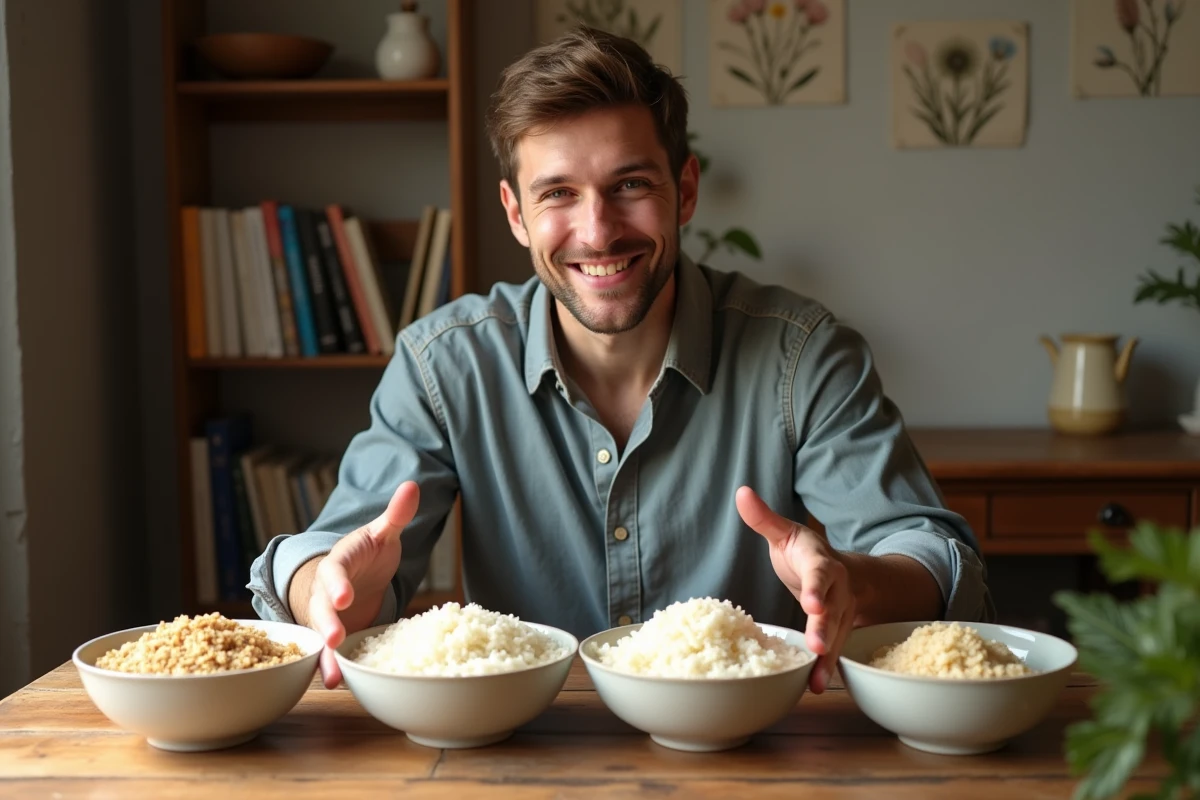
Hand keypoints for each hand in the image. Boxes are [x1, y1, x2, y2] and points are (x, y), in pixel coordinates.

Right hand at [305, 481, 418, 688]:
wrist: (349, 576)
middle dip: (326, 625)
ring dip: (326, 658)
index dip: (338, 584)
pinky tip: (341, 686)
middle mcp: (325, 593)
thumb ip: (395, 515)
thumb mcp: (380, 534)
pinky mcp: (334, 638)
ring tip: (333, 678)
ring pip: (321, 638)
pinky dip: (333, 669)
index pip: (334, 572)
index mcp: (337, 564)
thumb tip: (413, 485)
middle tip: (335, 640)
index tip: (344, 596)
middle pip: (320, 609)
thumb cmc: (366, 555)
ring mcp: (326, 618)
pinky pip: (331, 654)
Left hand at [735, 486, 854, 693]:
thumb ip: (764, 518)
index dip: (817, 588)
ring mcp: (841, 613)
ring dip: (826, 657)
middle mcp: (837, 590)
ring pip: (836, 636)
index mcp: (822, 563)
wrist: (841, 570)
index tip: (811, 600)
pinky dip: (825, 669)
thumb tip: (741, 492)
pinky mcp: (837, 633)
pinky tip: (813, 687)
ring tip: (816, 679)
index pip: (821, 575)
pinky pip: (833, 652)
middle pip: (833, 610)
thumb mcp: (785, 533)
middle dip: (825, 628)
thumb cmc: (805, 552)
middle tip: (816, 646)